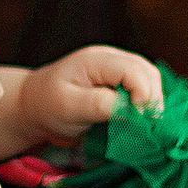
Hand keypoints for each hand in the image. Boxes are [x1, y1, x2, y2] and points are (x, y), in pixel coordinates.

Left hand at [13, 45, 164, 147]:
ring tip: (142, 126)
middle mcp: (111, 58)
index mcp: (97, 60)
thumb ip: (99, 105)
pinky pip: (144, 89)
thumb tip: (130, 110)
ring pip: (151, 80)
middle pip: (148, 73)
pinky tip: (138, 120)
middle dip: (152, 101)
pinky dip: (146, 105)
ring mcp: (118, 68)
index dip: (143, 97)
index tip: (137, 122)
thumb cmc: (47, 105)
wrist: (35, 105)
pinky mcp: (121, 81)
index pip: (134, 71)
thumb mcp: (68, 107)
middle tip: (144, 128)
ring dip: (152, 103)